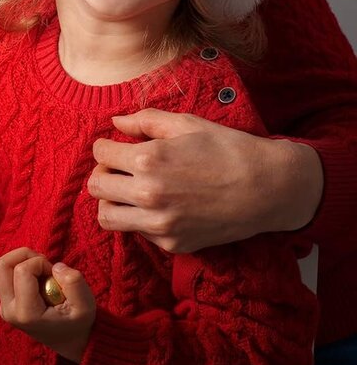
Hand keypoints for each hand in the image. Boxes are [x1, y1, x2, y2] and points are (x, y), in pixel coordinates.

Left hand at [0, 248, 94, 362]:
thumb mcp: (86, 306)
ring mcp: (5, 307)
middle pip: (1, 266)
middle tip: (43, 265)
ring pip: (0, 267)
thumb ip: (73, 283)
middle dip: (24, 256)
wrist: (71, 342)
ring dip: (22, 260)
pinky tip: (38, 280)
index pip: (22, 270)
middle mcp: (9, 311)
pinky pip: (5, 274)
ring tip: (41, 270)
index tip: (56, 277)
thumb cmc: (78, 324)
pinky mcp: (5, 302)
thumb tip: (56, 266)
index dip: (41, 264)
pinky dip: (22, 268)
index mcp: (26, 313)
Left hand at [89, 109, 323, 252]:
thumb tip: (116, 122)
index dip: (105, 146)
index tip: (115, 146)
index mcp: (148, 159)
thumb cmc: (227, 149)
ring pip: (107, 217)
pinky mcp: (173, 244)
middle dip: (103, 172)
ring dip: (111, 201)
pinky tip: (157, 205)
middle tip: (119, 167)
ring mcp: (160, 223)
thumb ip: (145, 120)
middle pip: (96, 186)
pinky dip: (139, 218)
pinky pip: (137, 232)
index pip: (100, 153)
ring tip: (127, 190)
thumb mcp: (186, 123)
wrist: (268, 188)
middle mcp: (148, 194)